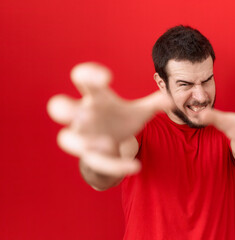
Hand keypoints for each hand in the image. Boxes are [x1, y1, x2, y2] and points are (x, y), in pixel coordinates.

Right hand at [47, 62, 172, 176]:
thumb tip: (170, 99)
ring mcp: (82, 136)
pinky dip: (114, 165)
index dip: (88, 74)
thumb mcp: (139, 112)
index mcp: (94, 98)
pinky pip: (95, 161)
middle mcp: (82, 115)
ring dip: (82, 142)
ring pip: (65, 139)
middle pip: (58, 107)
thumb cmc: (121, 119)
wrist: (114, 143)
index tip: (107, 77)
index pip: (81, 79)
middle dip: (64, 108)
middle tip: (84, 111)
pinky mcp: (88, 155)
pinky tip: (135, 166)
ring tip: (108, 143)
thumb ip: (154, 104)